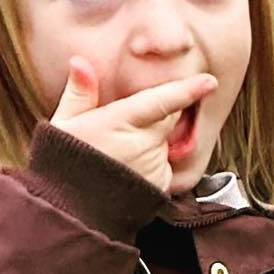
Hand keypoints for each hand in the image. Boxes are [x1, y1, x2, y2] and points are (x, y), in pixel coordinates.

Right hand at [50, 57, 217, 194]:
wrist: (73, 211)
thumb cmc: (64, 164)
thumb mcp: (64, 124)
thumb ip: (79, 93)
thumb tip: (79, 62)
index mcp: (118, 122)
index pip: (161, 102)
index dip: (187, 90)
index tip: (209, 82)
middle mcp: (142, 143)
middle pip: (169, 117)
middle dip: (160, 113)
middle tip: (128, 125)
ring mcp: (154, 165)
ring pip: (167, 140)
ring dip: (154, 139)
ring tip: (120, 153)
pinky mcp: (161, 183)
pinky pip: (166, 162)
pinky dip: (155, 160)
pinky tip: (129, 168)